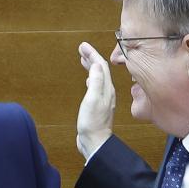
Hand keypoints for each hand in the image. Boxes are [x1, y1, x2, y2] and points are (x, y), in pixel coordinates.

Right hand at [77, 42, 114, 159]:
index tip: (82, 46)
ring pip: (98, 77)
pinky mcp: (98, 106)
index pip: (101, 66)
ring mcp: (103, 99)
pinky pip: (96, 86)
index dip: (92, 54)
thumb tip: (97, 64)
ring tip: (83, 60)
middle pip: (101, 70)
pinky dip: (91, 79)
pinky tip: (88, 80)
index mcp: (107, 89)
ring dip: (91, 67)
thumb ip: (96, 81)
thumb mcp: (93, 99)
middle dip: (91, 58)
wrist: (95, 142)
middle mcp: (107, 92)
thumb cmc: (93, 123)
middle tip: (81, 49)